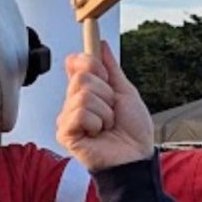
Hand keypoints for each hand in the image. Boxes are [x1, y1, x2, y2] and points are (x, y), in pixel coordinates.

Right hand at [56, 40, 154, 171]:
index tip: (106, 77)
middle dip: (105, 94)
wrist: (136, 156)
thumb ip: (111, 68)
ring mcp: (68, 118)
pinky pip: (80, 113)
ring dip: (105, 112)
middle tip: (112, 112)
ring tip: (107, 126)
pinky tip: (98, 134)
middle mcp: (74, 102)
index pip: (78, 62)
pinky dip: (97, 123)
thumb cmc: (133, 131)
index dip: (93, 65)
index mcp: (86, 91)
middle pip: (81, 78)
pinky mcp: (65, 133)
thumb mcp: (125, 92)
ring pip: (83, 96)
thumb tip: (101, 45)